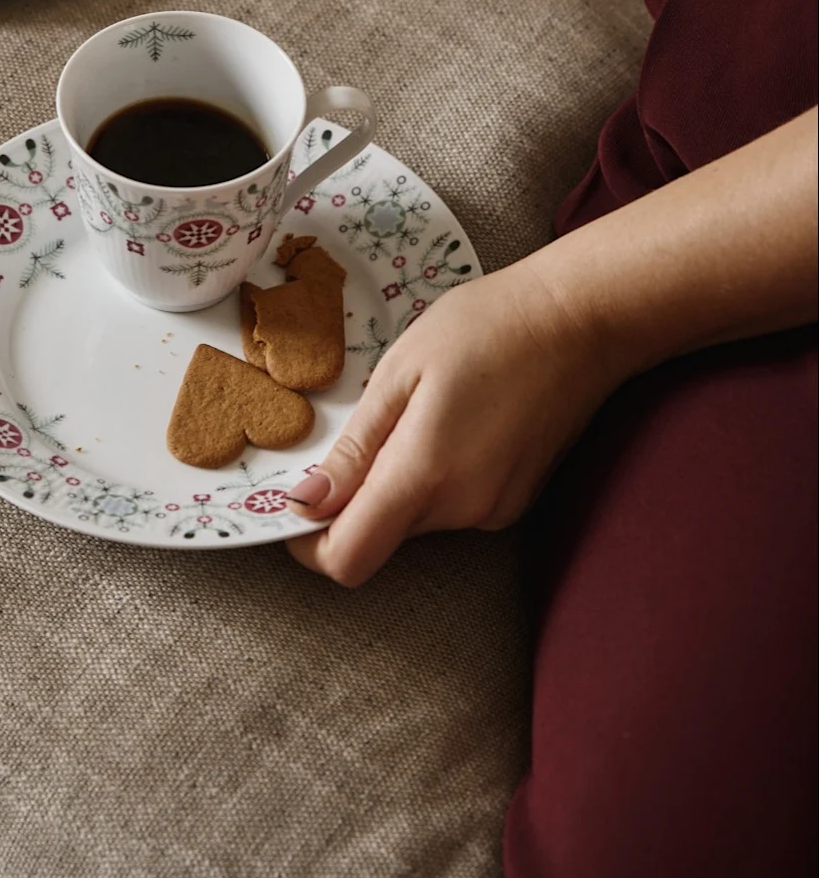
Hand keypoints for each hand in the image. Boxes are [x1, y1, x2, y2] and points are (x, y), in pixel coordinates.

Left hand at [285, 259, 618, 586]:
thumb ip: (356, 446)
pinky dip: (433, 478)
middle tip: (361, 425)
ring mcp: (495, 511)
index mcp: (425, 474)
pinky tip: (452, 420)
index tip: (296, 499)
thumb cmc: (487, 326)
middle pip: (379, 536)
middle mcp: (463, 510)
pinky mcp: (516, 503)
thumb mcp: (402, 370)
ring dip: (396, 482)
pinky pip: (451, 508)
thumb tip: (306, 501)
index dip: (309, 542)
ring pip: (415, 521)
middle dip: (353, 498)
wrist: (582, 319)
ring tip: (417, 410)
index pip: (348, 558)